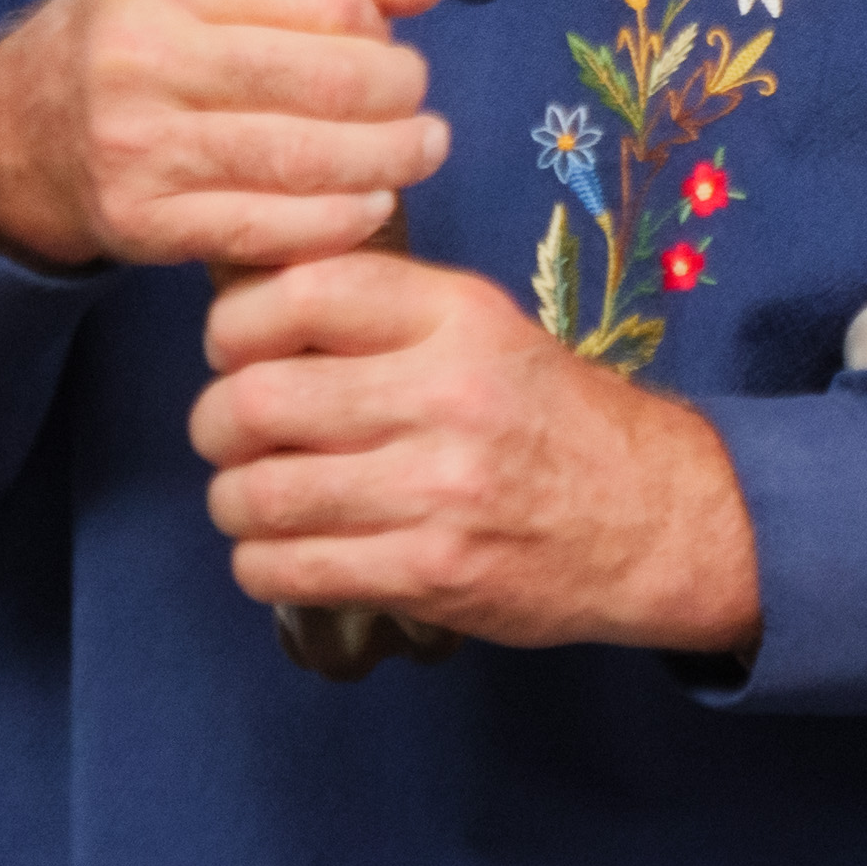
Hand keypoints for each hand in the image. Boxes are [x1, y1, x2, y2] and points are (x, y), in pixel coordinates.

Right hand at [0, 0, 448, 268]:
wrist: (26, 124)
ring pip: (304, 159)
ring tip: (421, 149)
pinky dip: (337, 221)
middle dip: (399, 94)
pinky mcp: (142, 222)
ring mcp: (137, 145)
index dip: (380, 25)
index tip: (390, 38)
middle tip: (420, 100)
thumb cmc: (145, 20)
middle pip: (325, 81)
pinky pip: (267, 228)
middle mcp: (141, 53)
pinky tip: (370, 203)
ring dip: (388, 161)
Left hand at [194, 249, 761, 653]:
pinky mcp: (429, 573)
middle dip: (215, 424)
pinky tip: (284, 552)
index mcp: (457, 316)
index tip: (233, 349)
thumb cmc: (548, 417)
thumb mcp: (485, 328)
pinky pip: (287, 569)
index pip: (303, 292)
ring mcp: (438, 490)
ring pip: (258, 495)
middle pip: (257, 400)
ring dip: (233, 500)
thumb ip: (382, 311)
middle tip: (228, 434)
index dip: (236, 323)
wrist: (650, 517)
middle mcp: (447, 394)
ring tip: (253, 498)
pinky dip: (261, 563)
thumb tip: (249, 306)